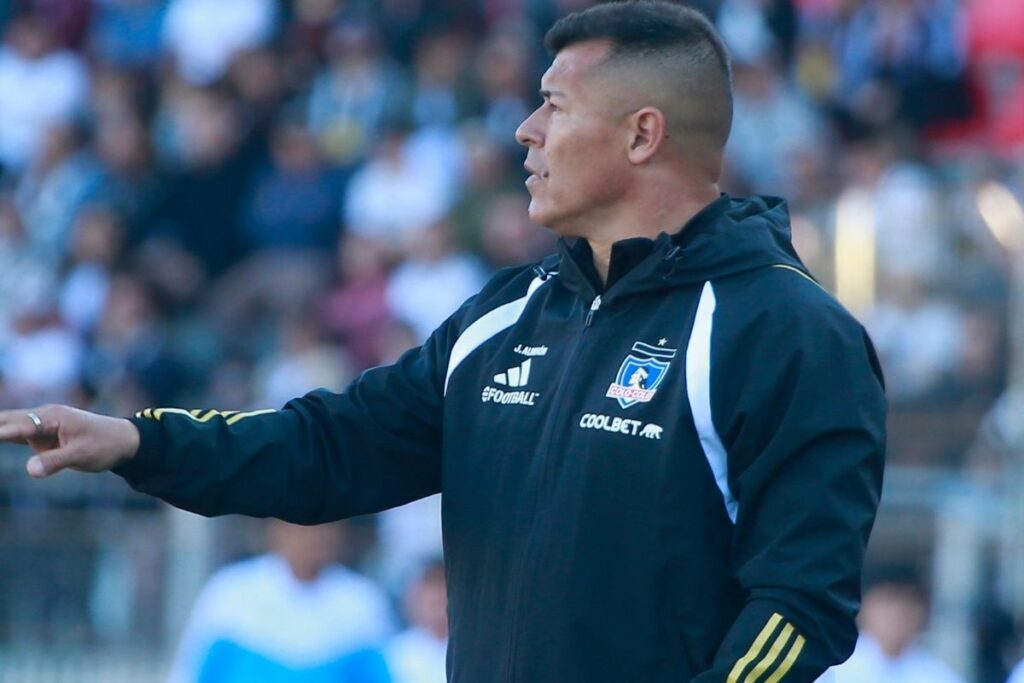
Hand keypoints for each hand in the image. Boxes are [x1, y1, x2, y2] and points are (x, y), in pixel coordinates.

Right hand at [0, 405, 139, 477]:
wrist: (123, 440)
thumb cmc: (104, 445)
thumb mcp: (82, 456)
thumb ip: (55, 462)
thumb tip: (30, 471)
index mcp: (51, 417)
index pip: (14, 426)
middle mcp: (42, 416)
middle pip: (4, 421)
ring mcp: (40, 424)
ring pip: (6, 425)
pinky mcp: (41, 435)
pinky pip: (14, 434)